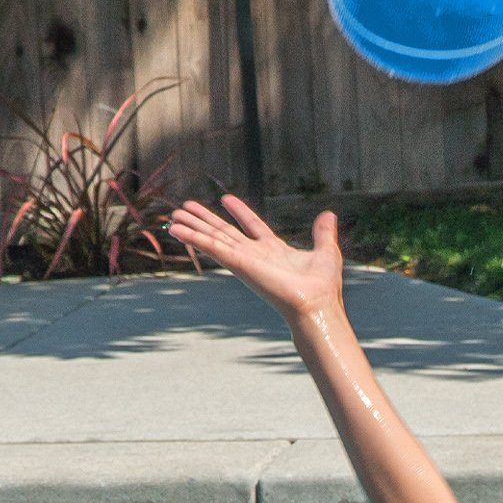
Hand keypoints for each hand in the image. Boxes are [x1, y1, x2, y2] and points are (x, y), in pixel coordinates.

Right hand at [167, 196, 343, 327]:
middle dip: (205, 219)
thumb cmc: (323, 285)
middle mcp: (255, 255)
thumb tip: (329, 214)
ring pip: (213, 239)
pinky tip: (177, 229)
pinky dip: (194, 238)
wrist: (316, 303)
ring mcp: (244, 260)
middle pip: (224, 232)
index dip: (240, 212)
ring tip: (173, 217)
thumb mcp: (326, 250)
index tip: (226, 199)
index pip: (252, 226)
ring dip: (192, 228)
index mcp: (274, 250)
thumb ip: (323, 232)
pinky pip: (212, 247)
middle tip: (185, 207)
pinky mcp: (238, 264)